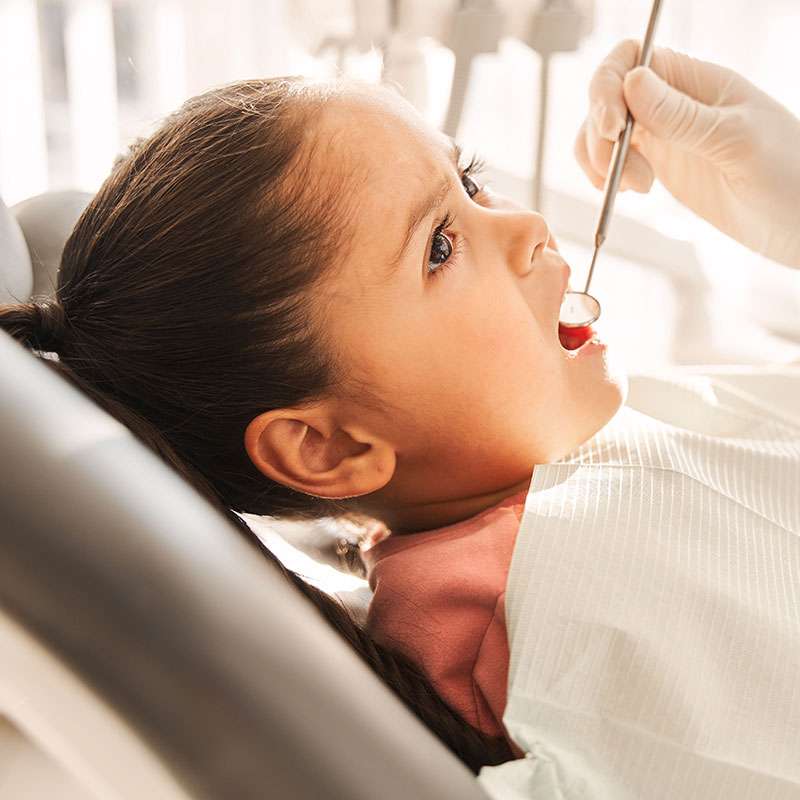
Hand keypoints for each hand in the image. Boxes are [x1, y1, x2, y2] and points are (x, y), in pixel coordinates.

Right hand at [574, 39, 799, 267]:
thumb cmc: (788, 177)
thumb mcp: (736, 142)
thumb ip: (682, 116)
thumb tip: (631, 81)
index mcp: (698, 81)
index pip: (632, 58)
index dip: (608, 86)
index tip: (612, 128)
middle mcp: (675, 103)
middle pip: (608, 97)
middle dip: (599, 133)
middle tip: (616, 172)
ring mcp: (665, 135)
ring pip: (604, 131)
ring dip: (600, 158)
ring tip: (634, 187)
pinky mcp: (659, 166)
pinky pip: (614, 160)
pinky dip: (604, 175)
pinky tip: (628, 192)